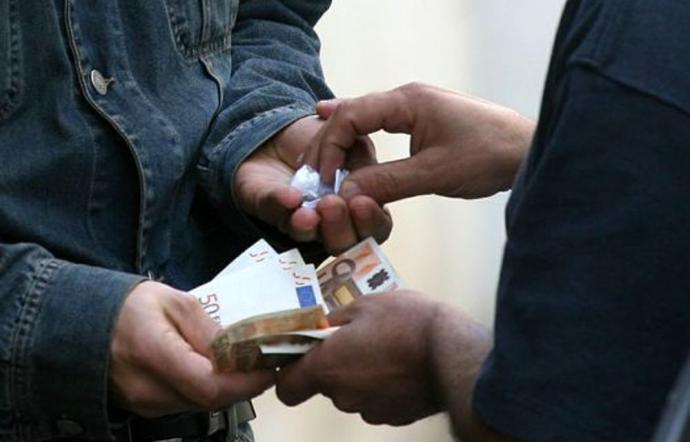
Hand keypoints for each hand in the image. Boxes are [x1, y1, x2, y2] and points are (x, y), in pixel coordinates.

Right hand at [110, 281, 273, 417]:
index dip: (247, 382)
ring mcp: (143, 404)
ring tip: (239, 362)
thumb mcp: (175, 301)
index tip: (269, 368)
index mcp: (153, 352)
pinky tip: (212, 370)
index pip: (210, 385)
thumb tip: (242, 352)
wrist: (82, 323)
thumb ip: (209, 329)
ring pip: (201, 405)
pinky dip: (206, 390)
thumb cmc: (129, 307)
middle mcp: (146, 388)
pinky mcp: (145, 410)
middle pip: (210, 400)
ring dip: (225, 388)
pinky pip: (186, 404)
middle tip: (262, 361)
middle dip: (242, 384)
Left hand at [234, 116, 392, 253]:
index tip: (363, 203)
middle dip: (340, 228)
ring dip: (309, 225)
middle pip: (342, 243)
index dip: (371, 220)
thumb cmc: (329, 142)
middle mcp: (332, 221)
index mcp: (362, 206)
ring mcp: (300, 219)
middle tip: (334, 205)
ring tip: (309, 213)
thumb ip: (366, 161)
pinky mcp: (270, 209)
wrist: (287, 130)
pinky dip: (282, 204)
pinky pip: (274, 212)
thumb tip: (364, 177)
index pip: (375, 227)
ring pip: (306, 236)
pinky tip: (290, 198)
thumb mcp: (358, 143)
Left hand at [276, 291, 443, 425]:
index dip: (290, 372)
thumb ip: (335, 319)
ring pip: (351, 391)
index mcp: (327, 367)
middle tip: (353, 338)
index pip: (287, 388)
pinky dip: (382, 385)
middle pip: (323, 385)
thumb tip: (323, 326)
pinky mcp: (394, 416)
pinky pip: (376, 399)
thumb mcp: (365, 305)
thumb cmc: (406, 323)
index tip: (301, 355)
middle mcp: (342, 395)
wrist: (453, 352)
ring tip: (384, 347)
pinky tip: (400, 364)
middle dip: (333, 363)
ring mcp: (369, 409)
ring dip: (359, 373)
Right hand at [304, 82, 535, 202]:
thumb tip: (346, 192)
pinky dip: (358, 135)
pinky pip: (380, 126)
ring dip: (340, 140)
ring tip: (316, 161)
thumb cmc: (489, 155)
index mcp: (407, 101)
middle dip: (327, 144)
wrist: (527, 152)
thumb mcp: (434, 173)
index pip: (351, 115)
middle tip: (310, 174)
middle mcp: (406, 98)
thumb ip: (387, 181)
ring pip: (364, 119)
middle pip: (352, 114)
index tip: (324, 179)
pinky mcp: (423, 122)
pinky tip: (343, 138)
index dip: (330, 147)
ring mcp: (414, 108)